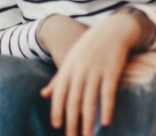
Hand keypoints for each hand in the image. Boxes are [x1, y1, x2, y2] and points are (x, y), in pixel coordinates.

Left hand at [41, 11, 150, 135]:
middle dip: (72, 121)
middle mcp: (80, 70)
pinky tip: (105, 123)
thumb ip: (58, 79)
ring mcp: (96, 71)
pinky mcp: (111, 72)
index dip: (57, 110)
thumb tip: (43, 95)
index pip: (60, 93)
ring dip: (88, 121)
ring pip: (90, 100)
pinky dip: (106, 108)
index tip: (56, 126)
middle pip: (73, 100)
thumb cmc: (88, 48)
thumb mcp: (70, 60)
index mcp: (68, 68)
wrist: (111, 31)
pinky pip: (108, 93)